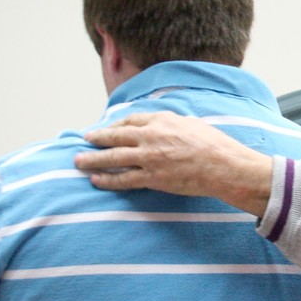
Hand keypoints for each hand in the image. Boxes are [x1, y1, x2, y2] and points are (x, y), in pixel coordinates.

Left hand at [74, 112, 272, 215]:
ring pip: (113, 157)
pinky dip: (107, 180)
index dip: (116, 125)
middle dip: (97, 138)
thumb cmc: (214, 144)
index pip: (131, 120)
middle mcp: (150, 136)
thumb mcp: (191, 123)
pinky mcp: (151, 177)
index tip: (109, 129)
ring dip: (93, 159)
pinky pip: (123, 179)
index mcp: (161, 120)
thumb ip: (173, 124)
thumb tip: (165, 126)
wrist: (222, 165)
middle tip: (85, 140)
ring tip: (78, 161)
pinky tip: (96, 179)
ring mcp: (148, 157)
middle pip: (116, 136)